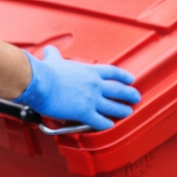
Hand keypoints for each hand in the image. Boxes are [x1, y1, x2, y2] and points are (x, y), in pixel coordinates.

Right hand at [14, 46, 140, 130]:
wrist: (40, 82)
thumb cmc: (46, 72)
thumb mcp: (53, 59)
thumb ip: (54, 55)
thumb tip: (49, 50)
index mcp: (89, 71)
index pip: (112, 72)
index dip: (123, 76)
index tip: (130, 79)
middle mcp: (94, 85)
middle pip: (118, 89)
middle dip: (130, 94)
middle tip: (136, 97)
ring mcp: (91, 99)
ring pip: (113, 106)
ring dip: (122, 110)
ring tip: (128, 112)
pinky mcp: (84, 113)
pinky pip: (99, 121)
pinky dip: (106, 124)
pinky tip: (109, 126)